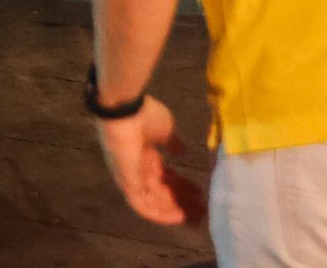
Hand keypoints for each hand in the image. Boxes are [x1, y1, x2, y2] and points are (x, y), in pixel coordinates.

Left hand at [96, 95, 203, 226]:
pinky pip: (141, 205)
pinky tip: (179, 217)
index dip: (182, 186)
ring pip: (153, 201)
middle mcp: (138, 169)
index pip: (165, 177)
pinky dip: (159, 213)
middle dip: (181, 202)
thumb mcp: (165, 129)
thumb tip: (183, 151)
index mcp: (146, 155)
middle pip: (161, 192)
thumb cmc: (144, 115)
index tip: (200, 193)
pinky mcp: (126, 183)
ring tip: (195, 217)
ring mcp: (131, 177)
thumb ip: (173, 143)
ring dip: (173, 211)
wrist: (124, 109)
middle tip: (202, 211)